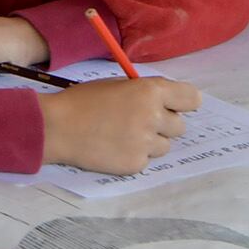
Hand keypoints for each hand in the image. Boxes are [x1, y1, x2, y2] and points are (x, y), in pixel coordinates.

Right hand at [39, 78, 200, 174]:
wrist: (56, 127)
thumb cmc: (82, 101)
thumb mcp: (116, 85)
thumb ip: (144, 91)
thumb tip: (165, 101)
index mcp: (150, 91)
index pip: (192, 98)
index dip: (182, 103)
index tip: (174, 106)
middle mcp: (153, 117)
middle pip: (179, 126)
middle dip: (163, 124)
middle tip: (138, 122)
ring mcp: (145, 143)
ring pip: (164, 146)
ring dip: (150, 142)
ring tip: (122, 136)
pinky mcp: (135, 164)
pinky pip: (146, 160)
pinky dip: (133, 155)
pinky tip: (113, 148)